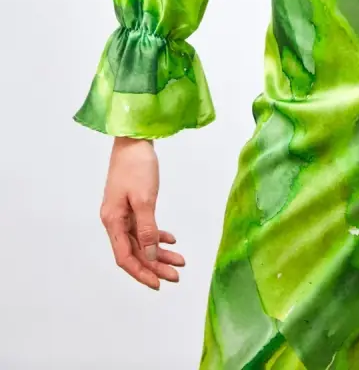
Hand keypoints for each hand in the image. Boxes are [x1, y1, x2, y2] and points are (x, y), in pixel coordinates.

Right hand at [99, 136, 185, 290]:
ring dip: (159, 252)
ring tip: (179, 262)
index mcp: (113, 221)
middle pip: (135, 252)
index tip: (159, 284)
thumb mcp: (145, 199)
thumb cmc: (136, 166)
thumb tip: (151, 256)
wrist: (134, 140)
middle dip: (155, 266)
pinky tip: (171, 240)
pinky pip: (144, 227)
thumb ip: (147, 229)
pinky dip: (157, 235)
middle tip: (176, 276)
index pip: (125, 257)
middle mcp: (115, 220)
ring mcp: (122, 213)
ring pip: (141, 241)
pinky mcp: (131, 204)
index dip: (141, 273)